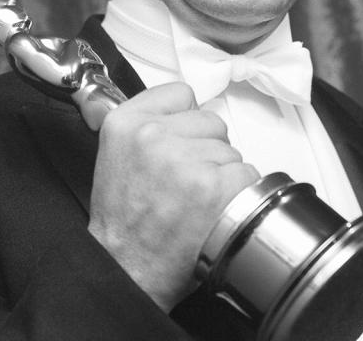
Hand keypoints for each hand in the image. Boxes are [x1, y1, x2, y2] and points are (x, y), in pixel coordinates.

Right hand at [85, 82, 258, 311]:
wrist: (127, 268)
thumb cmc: (124, 220)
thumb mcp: (115, 155)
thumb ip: (145, 123)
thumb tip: (180, 105)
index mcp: (126, 123)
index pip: (181, 93)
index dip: (186, 120)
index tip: (180, 140)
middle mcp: (153, 136)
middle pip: (211, 121)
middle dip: (206, 149)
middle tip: (184, 182)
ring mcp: (185, 160)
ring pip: (230, 150)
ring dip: (221, 174)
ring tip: (194, 200)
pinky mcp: (213, 186)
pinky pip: (246, 173)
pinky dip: (238, 193)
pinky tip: (212, 210)